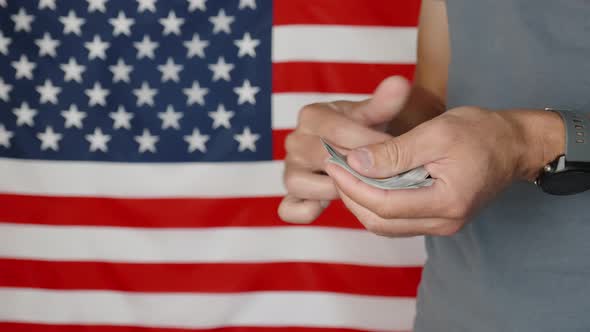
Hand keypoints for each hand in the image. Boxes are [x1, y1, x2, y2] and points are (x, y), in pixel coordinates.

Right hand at [278, 76, 411, 223]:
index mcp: (311, 115)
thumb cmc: (364, 129)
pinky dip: (306, 210)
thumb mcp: (376, 114)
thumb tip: (399, 83)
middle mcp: (295, 140)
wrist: (354, 148)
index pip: (337, 131)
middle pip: (319, 157)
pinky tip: (329, 206)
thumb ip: (386, 101)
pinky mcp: (291, 194)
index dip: (368, 143)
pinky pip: (289, 209)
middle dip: (355, 168)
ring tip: (360, 189)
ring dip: (331, 189)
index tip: (395, 150)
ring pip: (298, 183)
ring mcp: (290, 168)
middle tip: (384, 175)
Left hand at [325, 106, 564, 236]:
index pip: (383, 204)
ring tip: (344, 174)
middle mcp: (444, 222)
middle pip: (380, 221)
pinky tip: (366, 181)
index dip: (351, 186)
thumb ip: (395, 152)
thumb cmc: (481, 133)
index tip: (332, 163)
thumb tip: (355, 162)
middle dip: (351, 196)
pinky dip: (376, 203)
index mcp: (446, 202)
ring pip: (386, 225)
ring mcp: (442, 225)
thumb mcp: (437, 133)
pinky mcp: (438, 219)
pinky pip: (397, 220)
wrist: (514, 145)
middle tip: (333, 168)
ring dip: (361, 201)